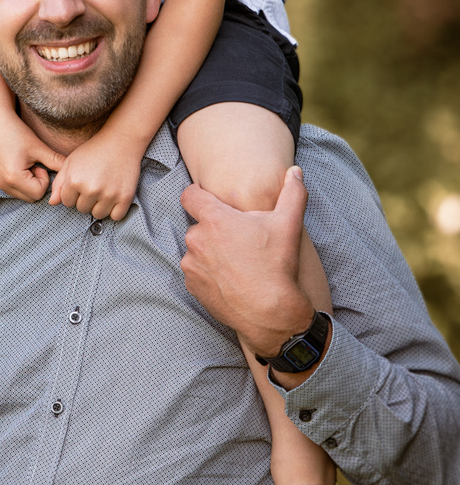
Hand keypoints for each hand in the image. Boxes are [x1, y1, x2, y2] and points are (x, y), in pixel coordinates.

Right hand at [0, 113, 65, 201]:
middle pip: (30, 197)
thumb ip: (57, 162)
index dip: (44, 179)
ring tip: (24, 163)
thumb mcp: (38, 147)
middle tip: (33, 164)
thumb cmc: (16, 131)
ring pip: (21, 194)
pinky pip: (12, 188)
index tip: (39, 162)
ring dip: (27, 183)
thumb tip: (73, 171)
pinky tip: (16, 163)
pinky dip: (18, 181)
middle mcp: (2, 184)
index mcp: (13, 178)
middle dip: (36, 183)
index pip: (39, 193)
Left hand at [49, 128, 143, 220]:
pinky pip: (116, 217)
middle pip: (82, 209)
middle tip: (93, 184)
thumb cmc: (93, 150)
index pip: (67, 202)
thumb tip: (52, 203)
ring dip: (99, 206)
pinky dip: (115, 210)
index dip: (72, 193)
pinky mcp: (125, 197)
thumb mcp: (70, 162)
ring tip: (103, 190)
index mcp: (74, 181)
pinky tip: (114, 197)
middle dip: (85, 199)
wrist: (121, 141)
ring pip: (98, 215)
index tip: (81, 183)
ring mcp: (109, 195)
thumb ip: (59, 183)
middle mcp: (91, 190)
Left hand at [180, 167, 316, 363]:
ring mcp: (191, 263)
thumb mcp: (288, 225)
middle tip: (237, 240)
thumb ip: (292, 193)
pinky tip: (229, 278)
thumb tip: (295, 171)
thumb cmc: (277, 266)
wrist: (269, 313)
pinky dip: (207, 272)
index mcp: (214, 219)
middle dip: (214, 229)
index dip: (198, 194)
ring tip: (235, 262)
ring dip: (209, 251)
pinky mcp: (191, 284)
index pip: (189, 195)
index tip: (208, 199)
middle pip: (198, 225)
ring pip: (196, 249)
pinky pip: (195, 271)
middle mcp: (196, 238)